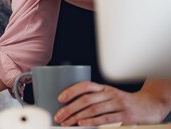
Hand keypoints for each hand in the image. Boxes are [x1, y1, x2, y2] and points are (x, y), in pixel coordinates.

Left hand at [54, 81, 170, 125]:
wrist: (150, 105)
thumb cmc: (124, 101)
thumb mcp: (110, 95)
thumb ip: (96, 98)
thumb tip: (72, 106)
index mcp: (104, 87)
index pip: (85, 85)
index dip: (71, 91)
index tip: (59, 99)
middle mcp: (110, 93)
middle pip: (86, 100)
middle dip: (70, 108)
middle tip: (59, 116)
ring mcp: (118, 104)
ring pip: (93, 110)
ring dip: (77, 117)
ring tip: (66, 123)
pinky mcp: (125, 115)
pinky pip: (106, 118)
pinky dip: (92, 121)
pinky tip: (82, 124)